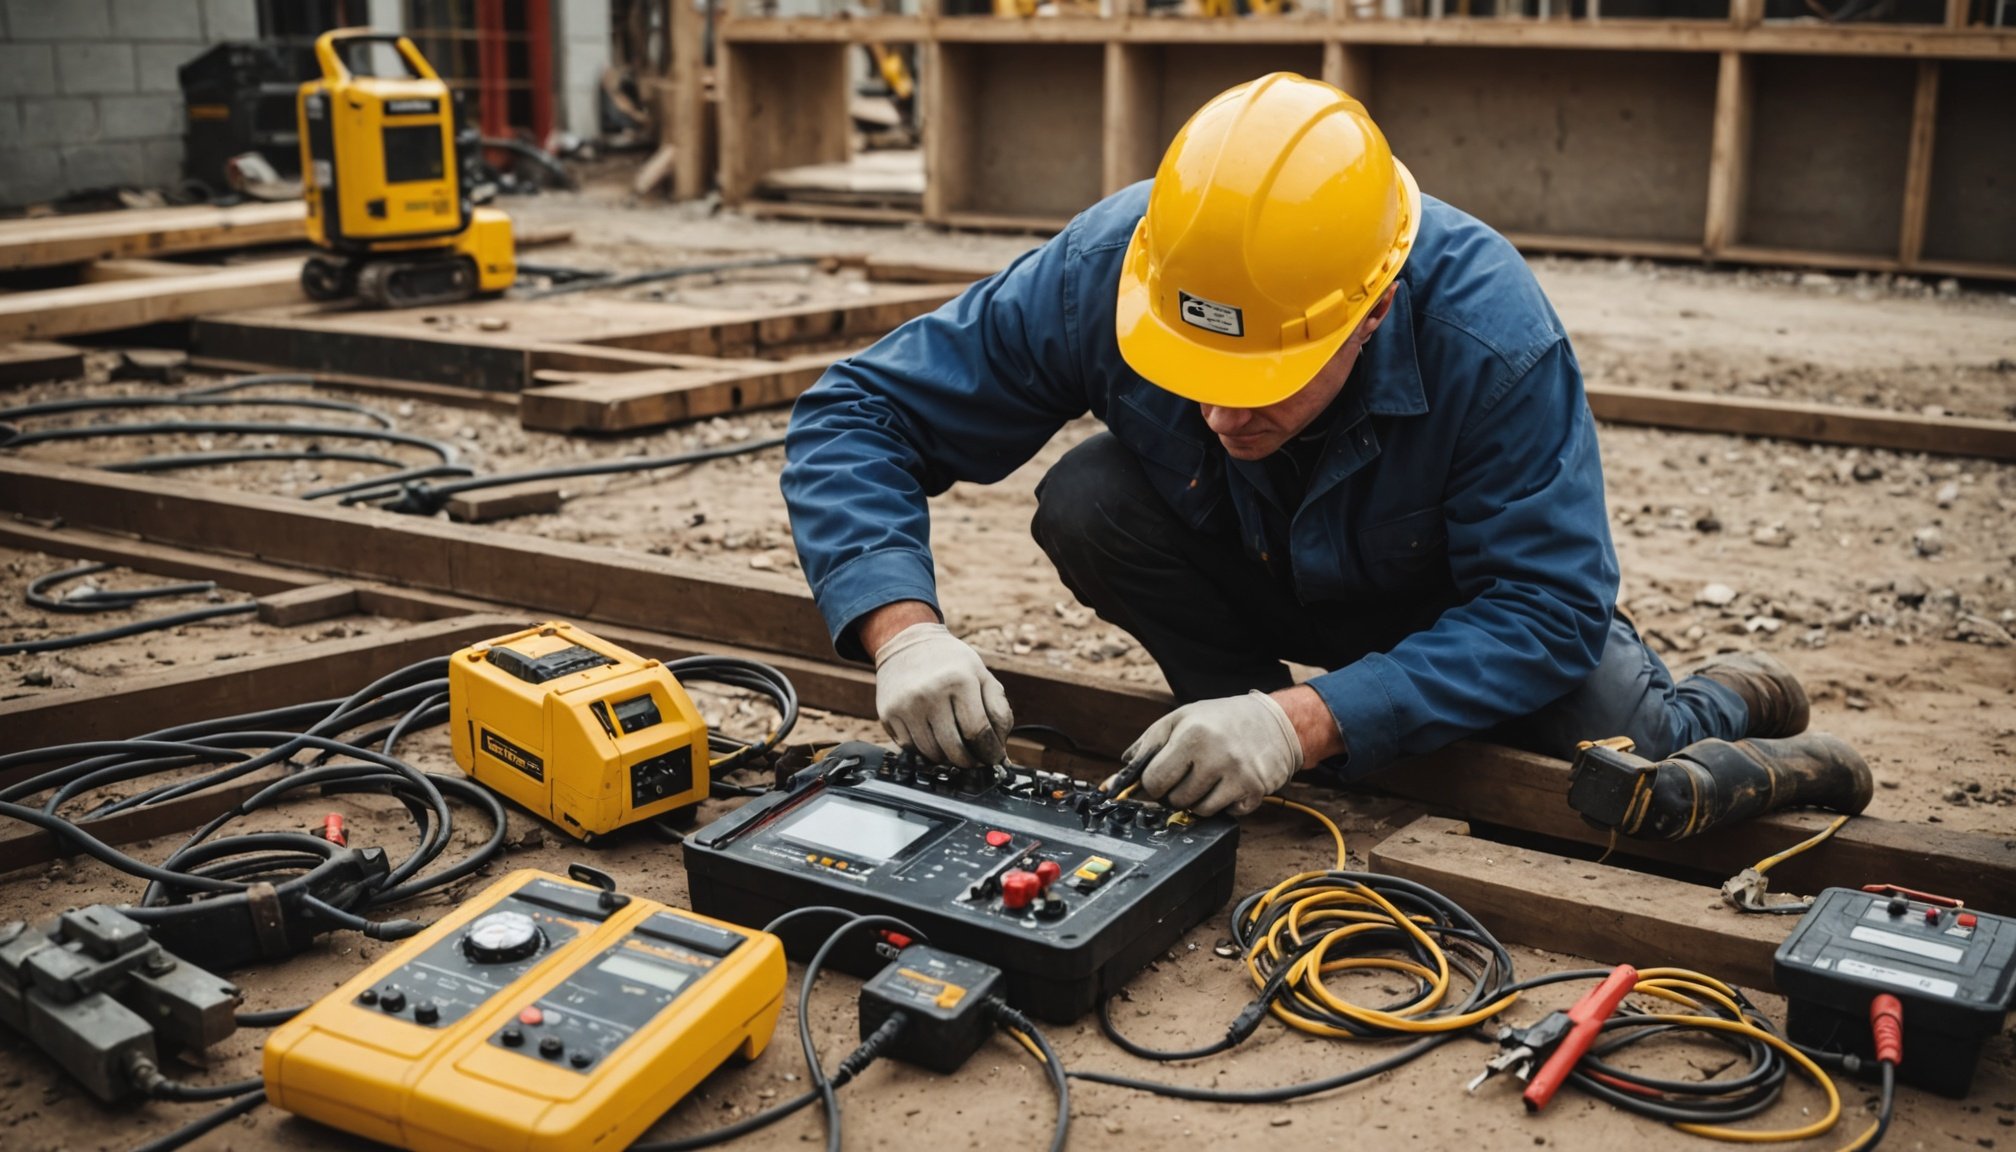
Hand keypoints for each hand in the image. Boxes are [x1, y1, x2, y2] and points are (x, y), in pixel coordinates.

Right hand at [873, 622, 1013, 768]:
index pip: (978, 732)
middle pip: (954, 749)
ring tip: (955, 748)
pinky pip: (910, 748)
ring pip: (932, 754)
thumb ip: (998, 709)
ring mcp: (905, 705)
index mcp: (959, 680)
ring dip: (947, 758)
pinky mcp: (888, 714)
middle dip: (970, 761)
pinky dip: (925, 751)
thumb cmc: (950, 662)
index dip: (990, 752)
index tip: (994, 758)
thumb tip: (1000, 750)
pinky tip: (933, 739)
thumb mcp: (981, 675)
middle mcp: (930, 693)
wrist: (907, 643)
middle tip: (976, 759)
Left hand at [1123, 691, 1302, 816]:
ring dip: (1198, 800)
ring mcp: (1238, 776)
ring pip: (1199, 811)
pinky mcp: (1255, 792)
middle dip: (1176, 792)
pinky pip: (1225, 814)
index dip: (1153, 783)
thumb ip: (1149, 744)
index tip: (1161, 778)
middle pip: (1176, 800)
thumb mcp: (1182, 718)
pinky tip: (1228, 784)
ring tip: (1208, 778)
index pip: (1155, 780)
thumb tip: (1122, 774)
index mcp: (1192, 735)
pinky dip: (1223, 805)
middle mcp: (1216, 756)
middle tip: (1188, 775)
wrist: (1276, 721)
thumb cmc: (1221, 720)